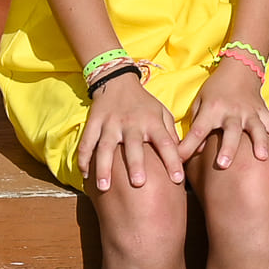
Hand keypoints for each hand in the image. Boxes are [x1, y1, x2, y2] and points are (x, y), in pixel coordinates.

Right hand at [77, 73, 185, 191]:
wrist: (117, 80)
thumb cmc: (144, 103)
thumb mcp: (162, 113)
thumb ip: (172, 133)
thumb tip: (185, 155)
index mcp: (151, 122)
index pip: (165, 142)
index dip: (172, 160)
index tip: (177, 179)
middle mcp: (131, 123)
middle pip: (133, 146)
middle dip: (135, 164)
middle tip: (138, 183)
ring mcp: (110, 123)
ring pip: (105, 147)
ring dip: (104, 167)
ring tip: (105, 187)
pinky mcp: (94, 122)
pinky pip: (87, 142)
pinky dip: (84, 158)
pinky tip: (85, 174)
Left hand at [178, 49, 268, 177]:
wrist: (239, 71)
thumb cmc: (214, 92)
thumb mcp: (199, 103)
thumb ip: (195, 126)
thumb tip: (192, 152)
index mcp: (212, 110)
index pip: (197, 130)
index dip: (187, 146)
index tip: (178, 161)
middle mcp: (232, 112)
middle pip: (230, 131)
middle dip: (228, 148)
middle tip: (224, 164)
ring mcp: (251, 114)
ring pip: (256, 129)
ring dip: (259, 143)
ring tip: (262, 158)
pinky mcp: (264, 115)